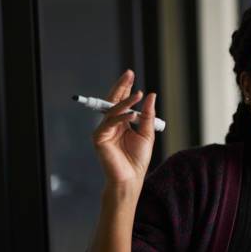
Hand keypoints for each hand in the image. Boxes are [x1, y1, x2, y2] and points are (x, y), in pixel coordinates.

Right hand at [92, 70, 156, 186]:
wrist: (131, 177)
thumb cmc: (138, 159)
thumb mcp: (147, 133)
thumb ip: (148, 115)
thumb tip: (151, 95)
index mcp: (122, 123)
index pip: (122, 101)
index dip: (126, 88)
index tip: (131, 75)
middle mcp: (111, 124)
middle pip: (114, 101)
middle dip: (121, 86)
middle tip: (129, 74)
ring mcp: (104, 130)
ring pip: (113, 110)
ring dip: (125, 101)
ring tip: (137, 94)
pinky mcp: (99, 138)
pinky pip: (111, 123)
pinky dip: (122, 117)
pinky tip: (133, 114)